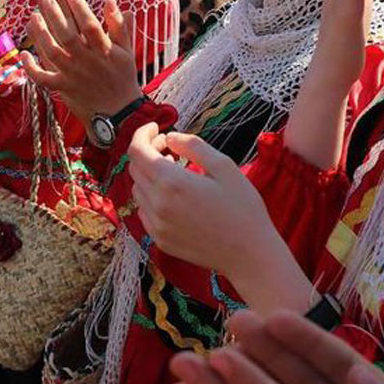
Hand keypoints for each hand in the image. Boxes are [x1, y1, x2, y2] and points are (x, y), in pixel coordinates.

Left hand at [21, 0, 141, 119]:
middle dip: (55, 15)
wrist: (118, 112)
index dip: (80, 8)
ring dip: (41, 34)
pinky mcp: (63, 88)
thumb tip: (111, 1)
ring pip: (53, 53)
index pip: (91, 26)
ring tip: (33, 16)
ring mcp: (73, 76)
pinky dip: (31, 68)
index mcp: (104, 51)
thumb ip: (120, 26)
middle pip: (68, 36)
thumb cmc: (123, 76)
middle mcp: (87, 62)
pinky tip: (24, 53)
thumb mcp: (126, 50)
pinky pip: (43, 78)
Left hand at [129, 124, 276, 279]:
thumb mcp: (224, 166)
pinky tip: (173, 196)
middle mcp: (157, 204)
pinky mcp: (159, 240)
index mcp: (171, 183)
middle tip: (170, 148)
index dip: (142, 134)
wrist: (249, 255)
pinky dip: (151, 197)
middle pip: (135, 168)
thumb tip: (170, 137)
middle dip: (148, 152)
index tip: (156, 128)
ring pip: (138, 189)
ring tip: (174, 171)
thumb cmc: (243, 208)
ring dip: (149, 175)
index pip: (137, 151)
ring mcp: (156, 225)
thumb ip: (193, 145)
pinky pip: (144, 211)